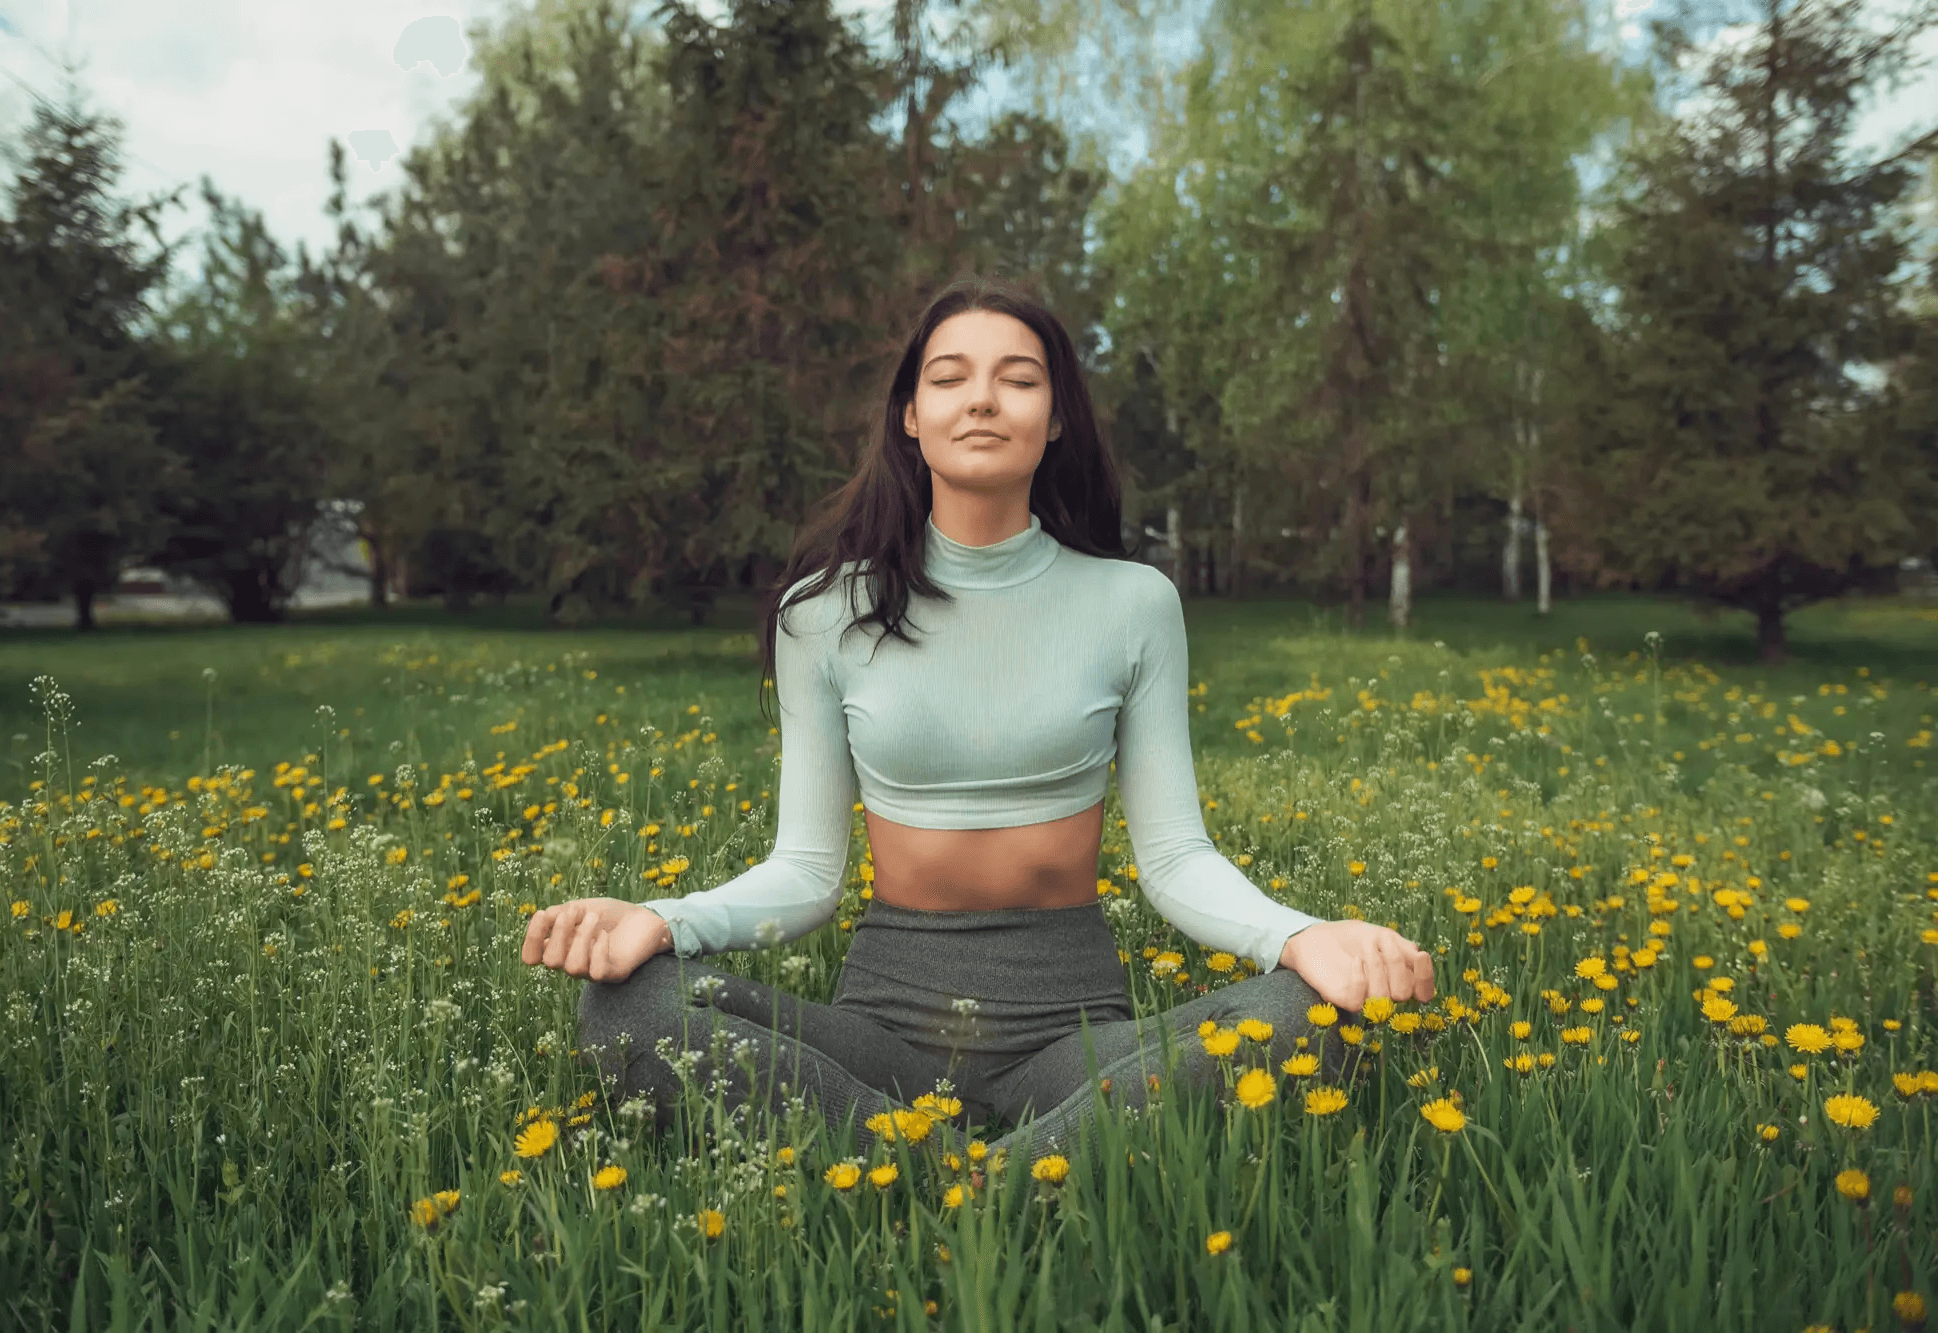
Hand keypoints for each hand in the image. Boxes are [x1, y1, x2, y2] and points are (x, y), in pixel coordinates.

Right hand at [522, 897, 669, 982]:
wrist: (644, 918)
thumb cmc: (611, 915)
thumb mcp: (582, 908)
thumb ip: (561, 914)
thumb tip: (541, 917)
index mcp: (560, 947)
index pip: (532, 956)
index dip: (531, 938)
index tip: (542, 914)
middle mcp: (572, 962)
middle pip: (550, 961)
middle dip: (559, 932)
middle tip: (575, 911)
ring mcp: (592, 971)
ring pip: (571, 968)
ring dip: (581, 938)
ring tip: (594, 918)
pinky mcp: (614, 974)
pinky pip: (597, 972)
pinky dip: (598, 950)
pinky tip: (605, 935)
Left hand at [1279, 920, 1435, 1012]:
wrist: (1316, 936)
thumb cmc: (1352, 937)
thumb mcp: (1382, 936)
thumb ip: (1404, 949)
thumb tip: (1421, 957)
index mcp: (1400, 978)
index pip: (1424, 991)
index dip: (1425, 978)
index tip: (1420, 957)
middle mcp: (1385, 992)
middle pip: (1404, 993)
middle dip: (1395, 966)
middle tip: (1381, 945)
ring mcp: (1365, 999)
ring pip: (1382, 998)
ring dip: (1377, 968)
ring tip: (1366, 949)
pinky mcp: (1343, 1000)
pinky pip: (1358, 1001)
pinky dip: (1360, 979)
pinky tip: (1355, 961)